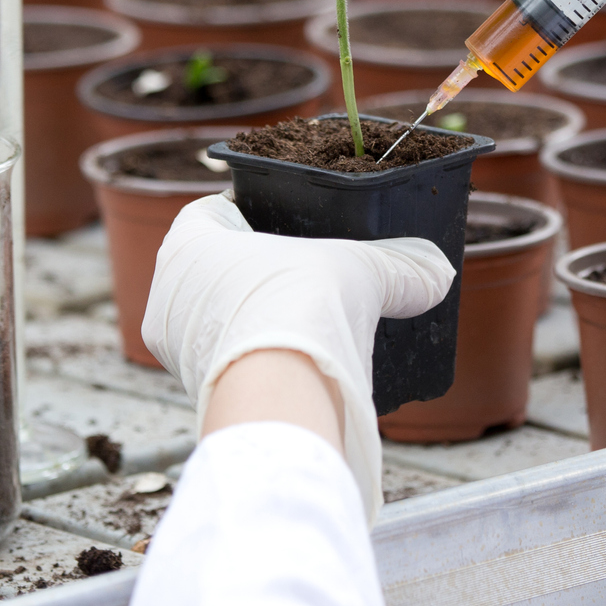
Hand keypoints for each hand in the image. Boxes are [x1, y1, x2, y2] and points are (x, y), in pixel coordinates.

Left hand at [141, 194, 454, 520]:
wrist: (279, 395)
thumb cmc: (298, 308)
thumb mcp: (359, 271)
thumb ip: (397, 267)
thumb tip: (437, 272)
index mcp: (189, 241)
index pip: (213, 211)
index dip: (250, 210)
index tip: (286, 220)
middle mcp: (168, 291)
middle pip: (216, 267)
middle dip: (257, 269)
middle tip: (303, 272)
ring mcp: (176, 348)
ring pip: (218, 317)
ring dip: (255, 317)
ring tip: (305, 322)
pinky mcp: (195, 392)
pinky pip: (226, 362)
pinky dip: (255, 358)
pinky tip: (295, 362)